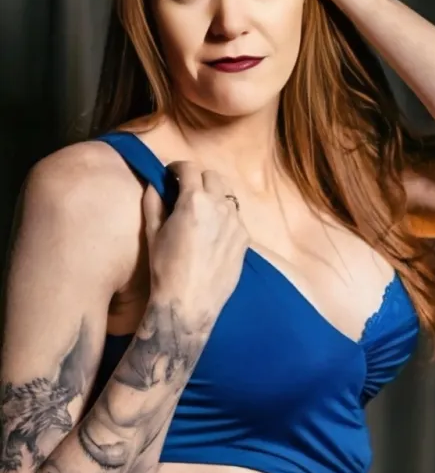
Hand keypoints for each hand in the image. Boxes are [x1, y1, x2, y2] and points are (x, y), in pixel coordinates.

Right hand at [143, 162, 248, 325]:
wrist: (189, 303)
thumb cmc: (165, 268)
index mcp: (195, 201)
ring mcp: (236, 222)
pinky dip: (224, 217)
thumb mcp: (152, 233)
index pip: (190, 168)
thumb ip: (154, 202)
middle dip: (199, 179)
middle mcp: (220, 206)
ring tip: (202, 212)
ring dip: (214, 196)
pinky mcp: (245, 239)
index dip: (178, 168)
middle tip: (186, 191)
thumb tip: (154, 183)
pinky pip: (235, 218)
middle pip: (213, 176)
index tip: (171, 174)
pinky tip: (213, 234)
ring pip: (228, 196)